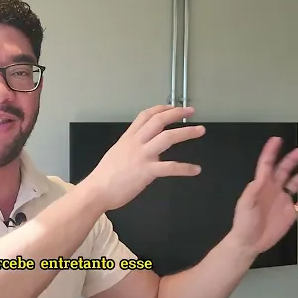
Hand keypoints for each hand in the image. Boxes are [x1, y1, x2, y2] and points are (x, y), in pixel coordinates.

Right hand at [84, 105, 204, 211]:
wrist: (97, 190)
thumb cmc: (105, 175)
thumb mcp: (116, 153)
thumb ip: (131, 148)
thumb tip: (143, 148)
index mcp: (128, 138)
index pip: (146, 116)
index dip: (161, 109)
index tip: (173, 107)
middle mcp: (136, 143)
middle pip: (159, 121)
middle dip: (177, 113)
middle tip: (191, 111)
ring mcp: (142, 156)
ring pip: (168, 138)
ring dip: (187, 132)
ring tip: (200, 130)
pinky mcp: (147, 171)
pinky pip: (170, 167)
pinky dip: (185, 168)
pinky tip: (196, 170)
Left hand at [229, 137, 297, 255]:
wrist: (249, 242)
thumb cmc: (244, 222)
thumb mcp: (246, 203)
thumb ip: (253, 190)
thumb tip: (261, 177)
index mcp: (261, 185)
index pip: (266, 164)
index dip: (271, 152)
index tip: (277, 139)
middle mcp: (273, 190)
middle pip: (283, 170)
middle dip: (292, 160)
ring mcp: (282, 201)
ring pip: (295, 184)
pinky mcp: (290, 213)